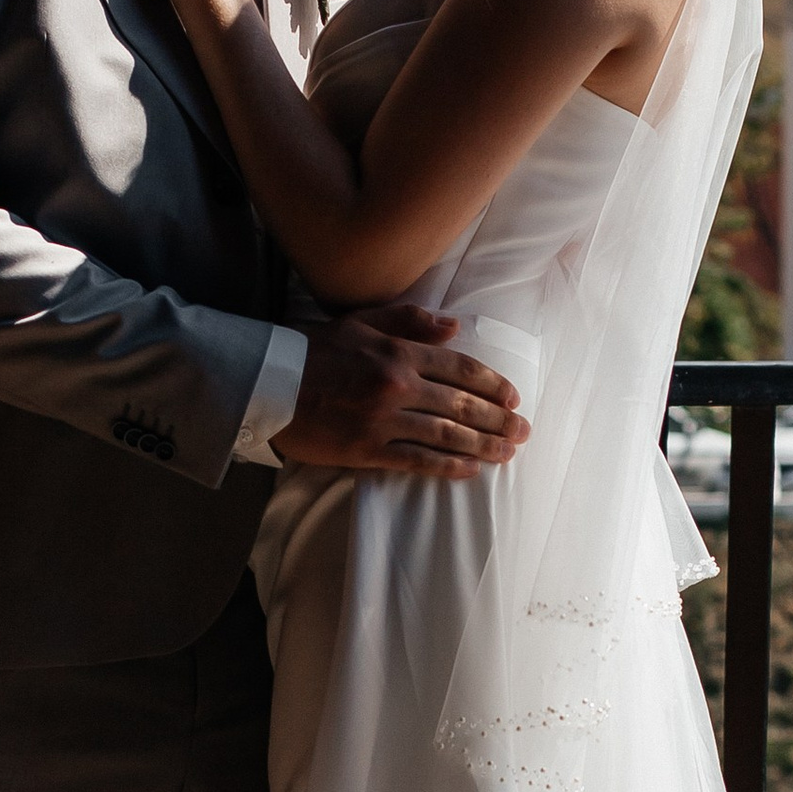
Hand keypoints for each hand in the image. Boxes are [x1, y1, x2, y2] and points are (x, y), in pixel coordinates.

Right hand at [277, 307, 527, 477]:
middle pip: (460, 405)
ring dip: (483, 446)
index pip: (459, 367)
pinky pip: (416, 461)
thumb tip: (454, 326)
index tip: (513, 398)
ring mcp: (383, 420)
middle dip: (498, 419)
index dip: (491, 384)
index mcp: (398, 352)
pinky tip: (470, 470)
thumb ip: (408, 321)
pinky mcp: (366, 450)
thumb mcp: (361, 322)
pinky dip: (447, 466)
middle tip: (524, 431)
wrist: (268, 383)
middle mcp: (397, 386)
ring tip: (508, 454)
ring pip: (446, 436)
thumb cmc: (314, 350)